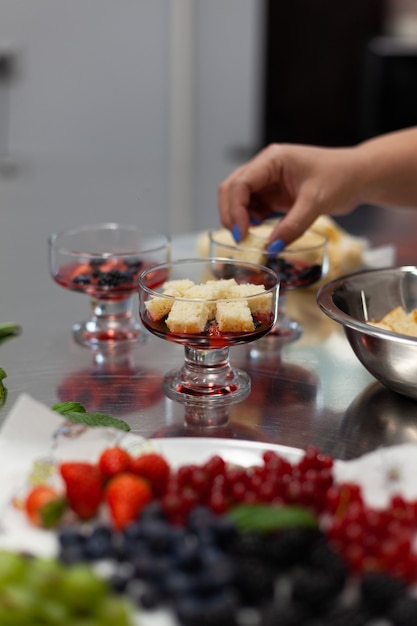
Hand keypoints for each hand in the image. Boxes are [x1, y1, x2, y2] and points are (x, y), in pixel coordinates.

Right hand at [218, 143, 362, 249]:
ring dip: (240, 218)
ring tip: (250, 237)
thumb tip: (271, 247)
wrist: (359, 176)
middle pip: (232, 189)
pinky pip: (253, 207)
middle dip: (231, 214)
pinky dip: (251, 221)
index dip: (235, 209)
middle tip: (239, 239)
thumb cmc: (341, 178)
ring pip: (239, 199)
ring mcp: (269, 180)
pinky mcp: (274, 194)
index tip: (241, 233)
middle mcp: (266, 167)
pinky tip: (260, 231)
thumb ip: (293, 226)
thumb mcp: (316, 203)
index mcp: (272, 160)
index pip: (241, 183)